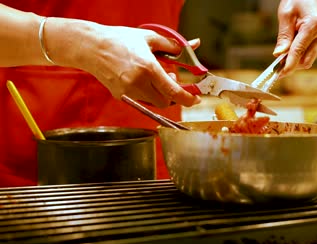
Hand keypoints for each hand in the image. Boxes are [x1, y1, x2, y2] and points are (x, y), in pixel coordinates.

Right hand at [53, 20, 200, 107]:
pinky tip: (140, 79)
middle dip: (173, 95)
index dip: (188, 99)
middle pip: (165, 102)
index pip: (174, 92)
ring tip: (153, 76)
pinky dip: (147, 93)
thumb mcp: (149, 38)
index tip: (195, 99)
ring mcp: (128, 92)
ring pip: (153, 102)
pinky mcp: (120, 96)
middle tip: (171, 79)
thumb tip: (194, 45)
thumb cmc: (120, 40)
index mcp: (148, 68)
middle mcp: (138, 83)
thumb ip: (173, 45)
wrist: (92, 47)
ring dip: (159, 93)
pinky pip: (141, 100)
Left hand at [274, 0, 316, 74]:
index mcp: (313, 26)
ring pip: (307, 59)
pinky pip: (309, 54)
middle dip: (291, 65)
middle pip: (305, 60)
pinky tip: (291, 48)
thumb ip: (283, 35)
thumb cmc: (298, 0)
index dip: (288, 65)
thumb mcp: (286, 14)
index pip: (299, 51)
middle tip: (276, 67)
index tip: (279, 74)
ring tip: (283, 52)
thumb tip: (278, 54)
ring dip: (294, 60)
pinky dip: (298, 55)